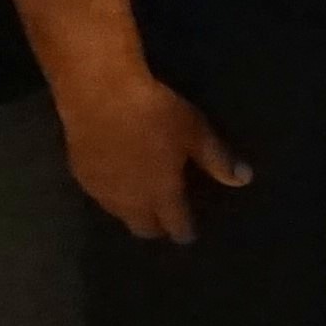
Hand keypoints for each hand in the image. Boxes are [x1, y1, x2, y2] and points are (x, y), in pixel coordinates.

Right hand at [62, 67, 249, 245]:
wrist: (98, 93)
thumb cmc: (153, 113)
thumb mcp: (195, 132)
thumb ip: (217, 159)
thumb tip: (244, 179)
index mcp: (162, 195)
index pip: (176, 226)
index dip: (185, 231)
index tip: (189, 232)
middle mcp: (131, 202)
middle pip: (143, 228)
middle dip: (157, 227)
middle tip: (165, 216)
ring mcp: (102, 191)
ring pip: (119, 215)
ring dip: (132, 211)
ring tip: (141, 198)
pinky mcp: (80, 174)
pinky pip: (100, 195)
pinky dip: (112, 193)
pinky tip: (116, 177)